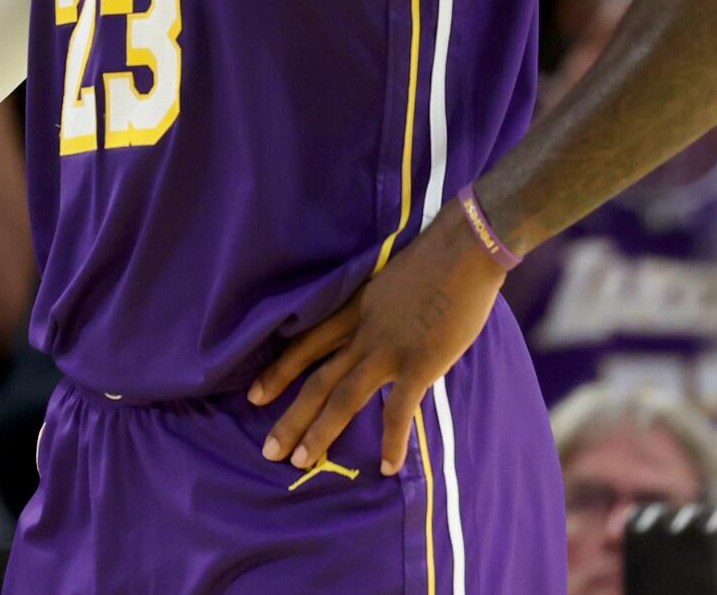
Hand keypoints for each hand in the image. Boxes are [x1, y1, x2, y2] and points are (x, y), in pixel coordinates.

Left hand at [248, 201, 507, 475]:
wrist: (463, 250)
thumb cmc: (434, 261)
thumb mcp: (388, 282)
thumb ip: (378, 310)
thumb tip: (378, 327)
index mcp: (353, 310)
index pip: (304, 345)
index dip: (278, 372)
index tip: (254, 395)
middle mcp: (361, 332)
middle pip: (316, 380)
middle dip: (290, 417)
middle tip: (268, 450)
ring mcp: (387, 349)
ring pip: (343, 398)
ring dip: (321, 432)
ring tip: (301, 463)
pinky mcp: (419, 363)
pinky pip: (399, 410)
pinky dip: (392, 440)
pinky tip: (387, 466)